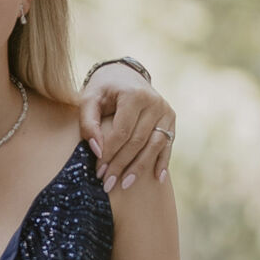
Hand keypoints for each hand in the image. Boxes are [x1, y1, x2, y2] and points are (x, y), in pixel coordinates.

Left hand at [81, 70, 174, 194]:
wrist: (125, 74)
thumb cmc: (103, 89)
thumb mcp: (89, 99)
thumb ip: (88, 123)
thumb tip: (97, 150)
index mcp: (134, 95)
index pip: (122, 132)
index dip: (109, 153)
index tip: (97, 171)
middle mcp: (155, 102)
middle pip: (138, 141)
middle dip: (121, 165)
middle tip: (107, 183)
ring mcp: (166, 111)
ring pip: (154, 145)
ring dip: (140, 168)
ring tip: (125, 184)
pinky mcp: (171, 119)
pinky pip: (167, 144)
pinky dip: (162, 162)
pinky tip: (158, 178)